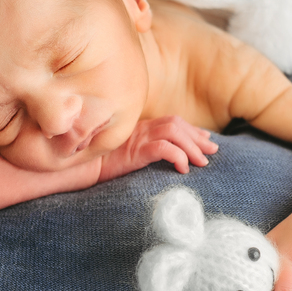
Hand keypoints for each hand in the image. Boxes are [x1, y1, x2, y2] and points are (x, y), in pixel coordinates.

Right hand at [98, 116, 216, 181]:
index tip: (206, 139)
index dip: (191, 130)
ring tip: (202, 162)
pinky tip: (183, 169)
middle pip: (177, 124)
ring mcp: (137, 138)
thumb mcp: (124, 154)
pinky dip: (177, 156)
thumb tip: (161, 158)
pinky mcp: (134, 151)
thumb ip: (140, 150)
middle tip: (212, 151)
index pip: (172, 121)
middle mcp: (140, 128)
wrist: (78, 167)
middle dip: (197, 137)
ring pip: (174, 133)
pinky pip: (163, 148)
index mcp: (139, 127)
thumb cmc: (99, 163)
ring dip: (192, 147)